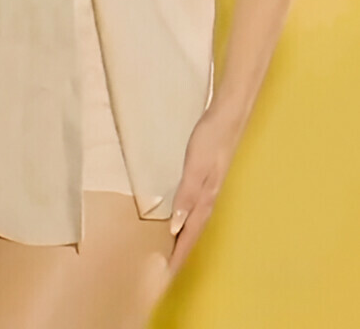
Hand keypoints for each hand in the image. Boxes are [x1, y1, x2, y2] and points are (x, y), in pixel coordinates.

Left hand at [166, 104, 243, 280]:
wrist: (228, 117)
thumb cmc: (211, 139)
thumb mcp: (196, 167)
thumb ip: (186, 195)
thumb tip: (176, 226)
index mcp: (205, 199)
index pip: (189, 235)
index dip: (178, 255)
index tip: (166, 276)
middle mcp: (208, 197)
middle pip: (193, 233)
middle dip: (181, 253)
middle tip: (166, 271)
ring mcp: (209, 188)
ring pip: (195, 222)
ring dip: (184, 238)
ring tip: (171, 251)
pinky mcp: (207, 178)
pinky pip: (195, 208)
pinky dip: (186, 220)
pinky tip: (181, 218)